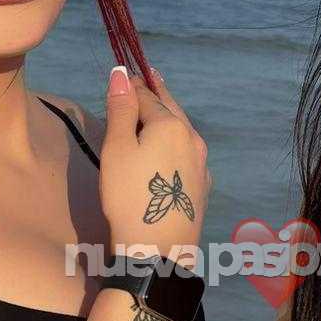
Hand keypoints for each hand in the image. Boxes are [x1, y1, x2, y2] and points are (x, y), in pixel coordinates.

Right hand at [101, 67, 210, 260]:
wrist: (158, 248)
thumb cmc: (129, 195)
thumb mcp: (117, 149)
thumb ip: (121, 109)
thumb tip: (122, 72)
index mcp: (171, 124)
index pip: (147, 95)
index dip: (132, 86)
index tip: (123, 78)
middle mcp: (193, 138)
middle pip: (171, 109)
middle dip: (158, 94)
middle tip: (149, 79)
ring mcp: (202, 163)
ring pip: (183, 131)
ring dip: (170, 118)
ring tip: (158, 110)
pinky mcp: (203, 185)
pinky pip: (189, 153)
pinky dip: (177, 143)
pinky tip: (172, 148)